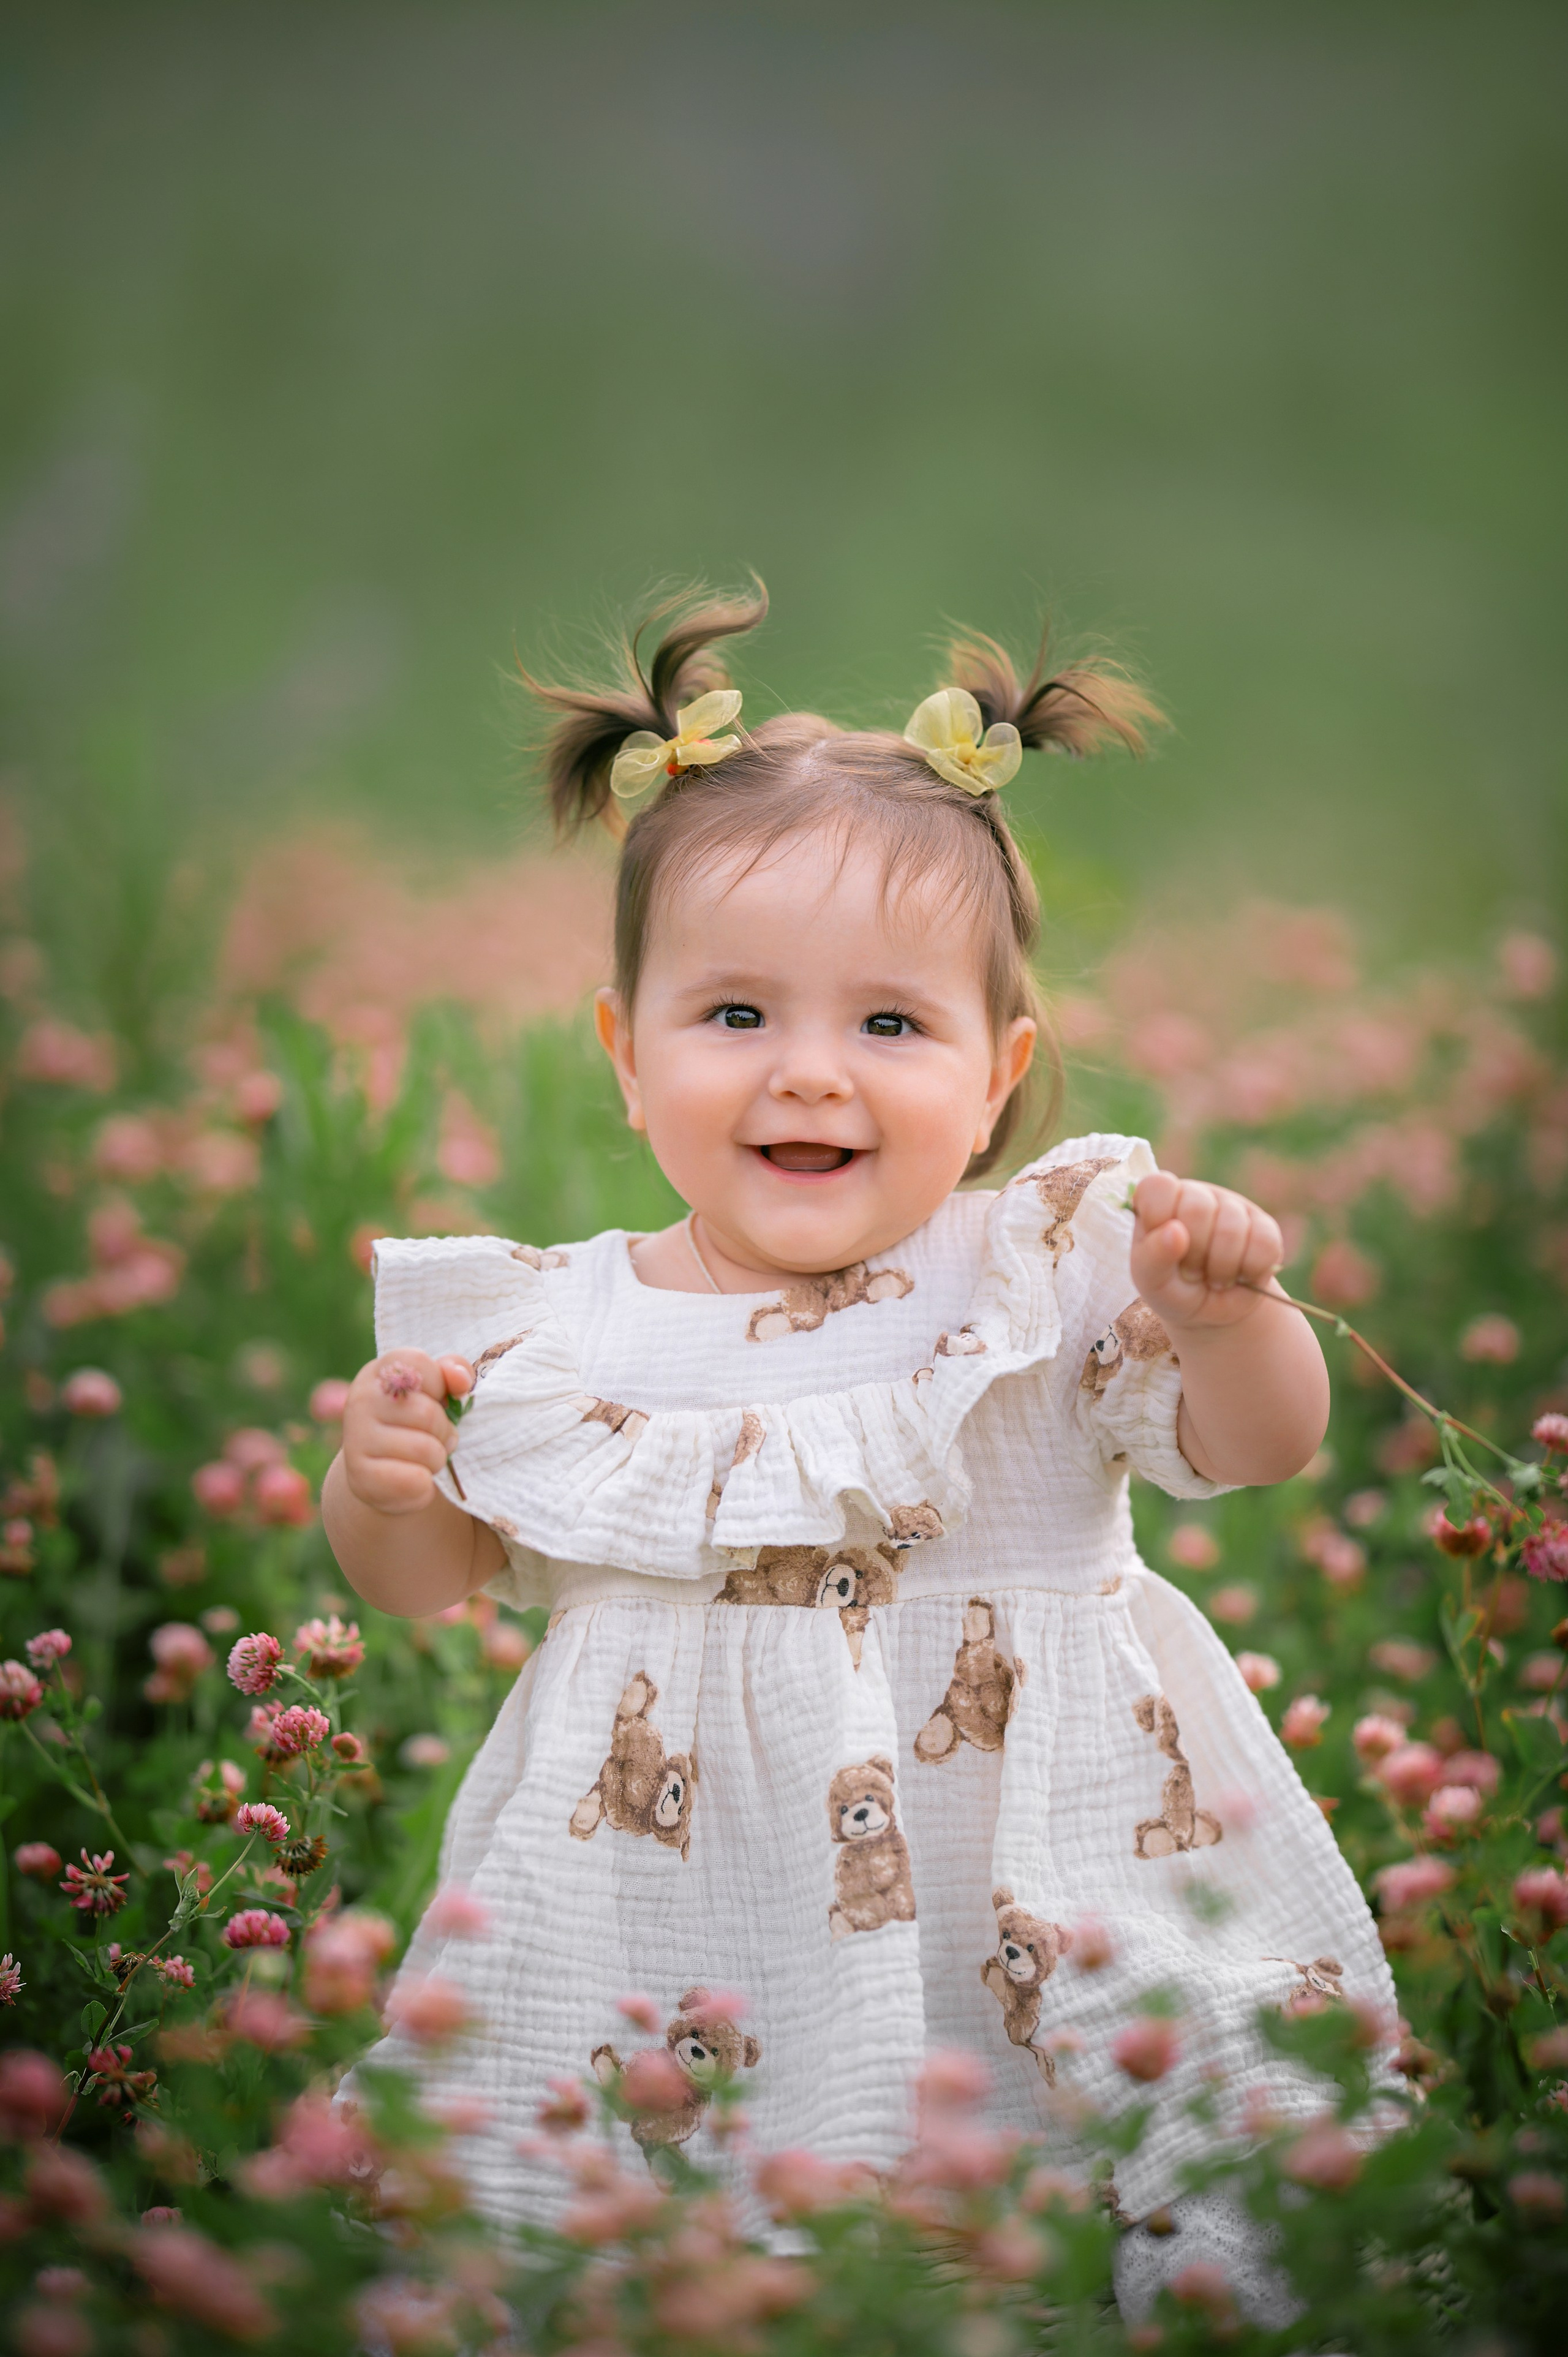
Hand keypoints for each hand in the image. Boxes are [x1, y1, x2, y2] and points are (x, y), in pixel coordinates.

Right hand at [340, 1350, 473, 1515]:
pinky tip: (414, 1480)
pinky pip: (415, 1481)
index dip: (439, 1384)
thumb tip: (460, 1378)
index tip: (436, 1398)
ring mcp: (356, 1438)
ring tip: (425, 1459)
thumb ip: (453, 1372)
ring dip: (437, 1460)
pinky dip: (425, 1486)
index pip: (417, 1363)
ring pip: (426, 1450)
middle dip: (444, 1431)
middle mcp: (361, 1400)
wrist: (384, 1473)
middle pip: (428, 1414)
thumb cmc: (417, 1423)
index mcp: (379, 1372)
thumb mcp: (437, 1390)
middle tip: (436, 1438)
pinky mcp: (360, 1476)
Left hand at [1130, 1173, 1284, 1333]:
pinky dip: (1251, 1270)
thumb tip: (1175, 1231)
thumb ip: (1153, 1256)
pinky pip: (1265, 1243)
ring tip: (1214, 1278)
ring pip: (1233, 1228)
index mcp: (1161, 1200)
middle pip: (1198, 1208)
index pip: (1158, 1186)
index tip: (1160, 1247)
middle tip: (1190, 1272)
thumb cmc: (1172, 1289)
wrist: (1212, 1314)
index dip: (1159, 1218)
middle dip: (1193, 1253)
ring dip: (1222, 1268)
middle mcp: (1196, 1195)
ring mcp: (1232, 1206)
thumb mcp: (1152, 1280)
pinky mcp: (1264, 1226)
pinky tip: (1240, 1275)